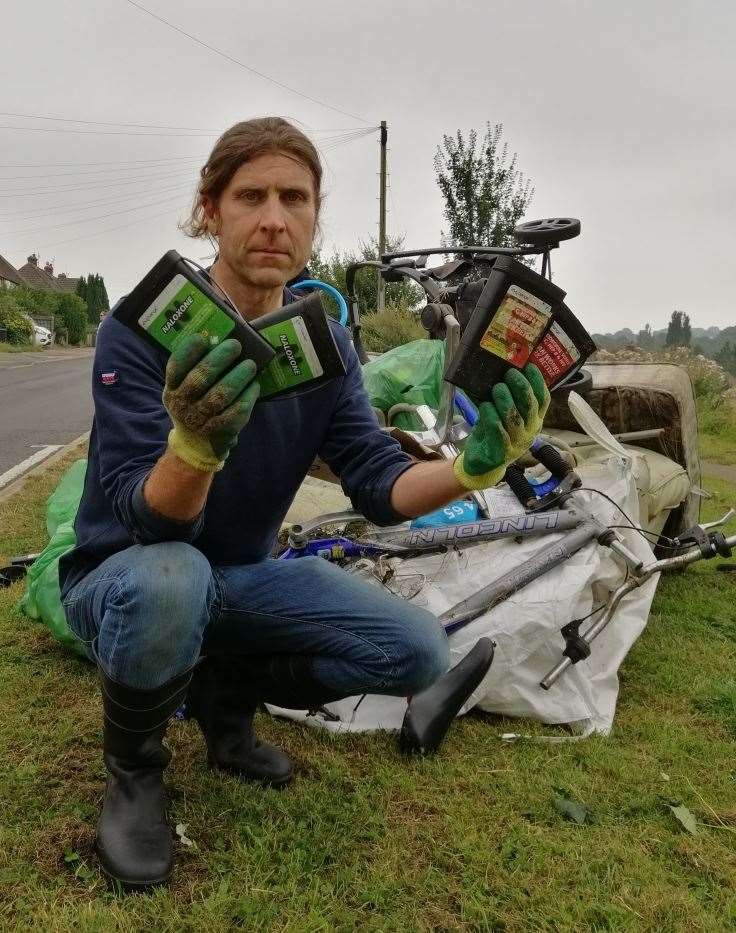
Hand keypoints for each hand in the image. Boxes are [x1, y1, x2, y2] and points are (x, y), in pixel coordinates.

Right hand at [163, 335, 259, 471]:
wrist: (196, 444)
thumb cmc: (194, 405)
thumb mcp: (185, 389)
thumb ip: (196, 368)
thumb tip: (219, 340)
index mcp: (172, 389)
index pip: (176, 367)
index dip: (189, 351)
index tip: (203, 337)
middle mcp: (182, 404)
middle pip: (200, 379)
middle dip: (220, 359)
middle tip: (236, 345)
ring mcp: (200, 420)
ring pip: (221, 395)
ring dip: (238, 377)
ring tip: (250, 365)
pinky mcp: (218, 431)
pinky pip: (236, 413)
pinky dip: (248, 397)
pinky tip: (255, 386)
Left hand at [453, 363, 549, 490]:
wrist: (483, 464)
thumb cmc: (493, 433)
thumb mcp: (503, 414)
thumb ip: (503, 396)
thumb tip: (494, 371)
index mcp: (534, 420)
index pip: (543, 399)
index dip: (538, 382)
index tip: (530, 366)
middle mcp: (529, 431)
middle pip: (530, 406)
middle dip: (521, 387)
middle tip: (509, 373)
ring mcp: (517, 442)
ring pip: (514, 418)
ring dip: (506, 400)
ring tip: (497, 388)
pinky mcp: (501, 452)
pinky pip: (498, 430)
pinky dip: (491, 416)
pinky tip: (485, 406)